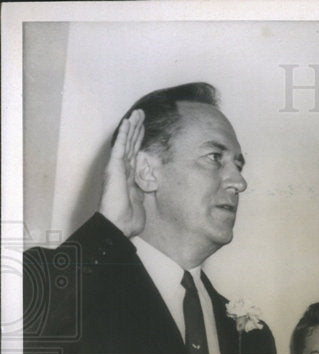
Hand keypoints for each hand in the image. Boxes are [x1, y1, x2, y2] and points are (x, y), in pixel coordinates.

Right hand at [99, 109, 145, 236]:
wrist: (117, 224)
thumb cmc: (128, 218)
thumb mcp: (141, 201)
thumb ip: (144, 190)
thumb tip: (152, 188)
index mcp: (129, 177)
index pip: (135, 154)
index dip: (139, 141)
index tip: (143, 129)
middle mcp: (122, 169)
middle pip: (131, 145)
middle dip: (137, 129)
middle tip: (141, 114)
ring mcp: (118, 167)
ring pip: (127, 142)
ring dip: (132, 127)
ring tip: (137, 114)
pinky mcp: (115, 167)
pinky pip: (121, 147)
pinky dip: (125, 134)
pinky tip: (128, 122)